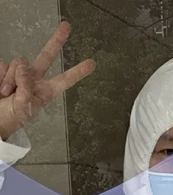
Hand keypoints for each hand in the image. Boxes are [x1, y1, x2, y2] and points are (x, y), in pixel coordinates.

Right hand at [0, 22, 94, 140]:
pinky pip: (3, 65)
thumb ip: (26, 88)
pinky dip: (1, 77)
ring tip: (7, 93)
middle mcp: (34, 80)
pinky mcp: (5, 69)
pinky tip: (1, 89)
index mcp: (44, 92)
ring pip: (20, 63)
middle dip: (56, 41)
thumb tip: (23, 71)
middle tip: (66, 26)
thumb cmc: (10, 118)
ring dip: (11, 79)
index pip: (64, 80)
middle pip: (47, 56)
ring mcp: (19, 73)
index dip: (77, 72)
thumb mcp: (23, 108)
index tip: (91, 63)